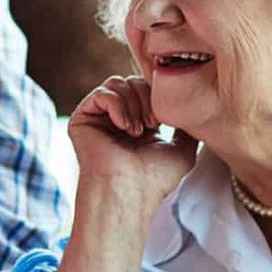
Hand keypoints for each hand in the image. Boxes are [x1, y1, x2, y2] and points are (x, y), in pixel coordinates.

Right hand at [69, 75, 198, 206]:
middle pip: (133, 81)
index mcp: (137, 122)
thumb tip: (190, 109)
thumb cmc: (155, 178)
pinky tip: (124, 127)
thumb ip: (186, 125)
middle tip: (153, 125)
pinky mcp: (82, 119)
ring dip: (133, 103)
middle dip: (147, 98)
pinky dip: (117, 106)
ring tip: (138, 130)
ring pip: (117, 83)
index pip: (147, 88)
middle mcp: (116, 118)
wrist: (131, 190)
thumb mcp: (184, 148)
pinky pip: (101, 94)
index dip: (158, 93)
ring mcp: (98, 118)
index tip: (164, 118)